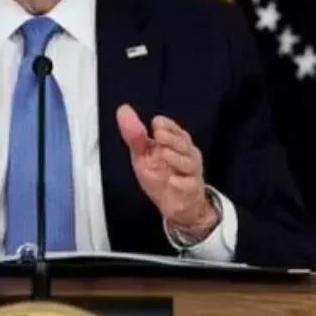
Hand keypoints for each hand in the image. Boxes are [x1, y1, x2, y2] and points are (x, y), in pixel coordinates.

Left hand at [116, 104, 218, 242]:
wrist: (176, 204)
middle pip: (183, 143)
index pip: (173, 128)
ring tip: (165, 154)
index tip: (156, 123)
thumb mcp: (143, 154)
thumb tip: (123, 110)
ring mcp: (191, 172)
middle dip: (171, 138)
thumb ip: (135, 135)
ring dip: (176, 158)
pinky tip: (173, 181)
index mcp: (175, 142)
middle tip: (159, 135)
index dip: (166, 125)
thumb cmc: (160, 175)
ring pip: (188, 162)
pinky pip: (189, 185)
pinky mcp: (191, 190)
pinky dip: (181, 183)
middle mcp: (186, 154)